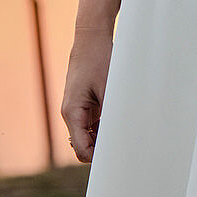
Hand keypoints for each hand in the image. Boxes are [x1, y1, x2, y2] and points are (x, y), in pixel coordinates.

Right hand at [60, 29, 112, 162]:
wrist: (92, 37)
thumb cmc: (98, 60)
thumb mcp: (109, 90)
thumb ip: (111, 117)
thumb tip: (119, 139)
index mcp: (72, 113)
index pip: (81, 150)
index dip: (98, 158)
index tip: (118, 157)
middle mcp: (71, 114)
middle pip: (84, 147)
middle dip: (102, 149)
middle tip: (125, 146)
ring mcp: (78, 110)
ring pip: (90, 136)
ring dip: (104, 137)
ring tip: (125, 129)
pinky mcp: (85, 104)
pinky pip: (93, 124)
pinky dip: (105, 126)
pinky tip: (119, 119)